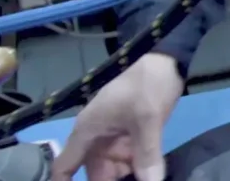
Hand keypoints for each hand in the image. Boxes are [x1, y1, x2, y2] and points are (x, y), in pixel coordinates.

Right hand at [51, 52, 182, 180]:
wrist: (165, 59)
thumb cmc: (146, 84)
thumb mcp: (147, 118)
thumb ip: (147, 153)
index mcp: (87, 132)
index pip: (64, 167)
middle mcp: (96, 140)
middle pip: (95, 175)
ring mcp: (114, 139)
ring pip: (115, 171)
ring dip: (127, 179)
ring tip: (144, 180)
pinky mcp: (132, 138)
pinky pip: (132, 162)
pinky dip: (139, 172)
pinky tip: (150, 177)